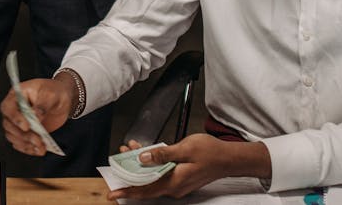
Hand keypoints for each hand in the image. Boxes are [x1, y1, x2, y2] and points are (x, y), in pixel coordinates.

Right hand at [0, 76, 74, 155]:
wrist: (64, 100)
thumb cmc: (55, 92)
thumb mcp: (51, 94)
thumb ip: (43, 105)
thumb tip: (36, 116)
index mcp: (17, 95)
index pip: (8, 107)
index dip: (15, 118)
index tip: (26, 126)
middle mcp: (15, 109)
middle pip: (9, 125)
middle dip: (23, 135)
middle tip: (37, 140)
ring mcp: (19, 122)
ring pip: (13, 136)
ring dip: (25, 144)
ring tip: (40, 147)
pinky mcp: (25, 132)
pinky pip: (20, 143)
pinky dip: (28, 148)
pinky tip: (37, 150)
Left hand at [105, 134, 271, 200]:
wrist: (229, 158)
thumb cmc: (211, 152)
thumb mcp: (185, 148)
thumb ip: (162, 154)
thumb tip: (144, 157)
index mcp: (173, 181)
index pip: (145, 189)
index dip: (127, 190)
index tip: (112, 193)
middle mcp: (174, 187)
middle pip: (146, 184)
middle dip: (130, 172)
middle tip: (119, 160)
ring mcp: (178, 184)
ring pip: (153, 178)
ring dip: (141, 166)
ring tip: (131, 150)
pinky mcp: (181, 179)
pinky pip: (161, 175)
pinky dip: (152, 165)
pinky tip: (148, 152)